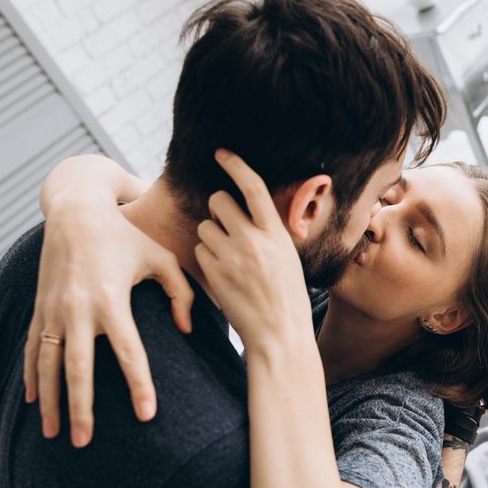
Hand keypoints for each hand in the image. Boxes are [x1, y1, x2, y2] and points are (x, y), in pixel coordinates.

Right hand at [24, 194, 193, 446]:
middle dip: (80, 407)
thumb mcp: (160, 257)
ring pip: (47, 364)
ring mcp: (53, 309)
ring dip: (50, 401)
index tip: (147, 415)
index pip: (128, 351)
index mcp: (111, 298)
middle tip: (85, 441)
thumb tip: (186, 329)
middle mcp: (77, 308)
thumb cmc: (125, 236)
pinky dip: (31, 376)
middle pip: (78, 368)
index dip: (139, 384)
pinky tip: (33, 401)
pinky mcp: (39, 307)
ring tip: (53, 433)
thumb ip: (181, 293)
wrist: (75, 211)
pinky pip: (32, 348)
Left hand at [195, 150, 313, 354]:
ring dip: (211, 237)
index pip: (253, 186)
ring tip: (229, 258)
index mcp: (276, 232)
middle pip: (219, 201)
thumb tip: (249, 212)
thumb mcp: (288, 257)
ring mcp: (232, 256)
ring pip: (205, 227)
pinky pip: (200, 251)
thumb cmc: (287, 297)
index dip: (236, 165)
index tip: (221, 153)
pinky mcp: (215, 274)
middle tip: (226, 224)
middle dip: (218, 208)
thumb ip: (268, 233)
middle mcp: (253, 239)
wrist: (280, 334)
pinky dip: (207, 258)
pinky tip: (223, 274)